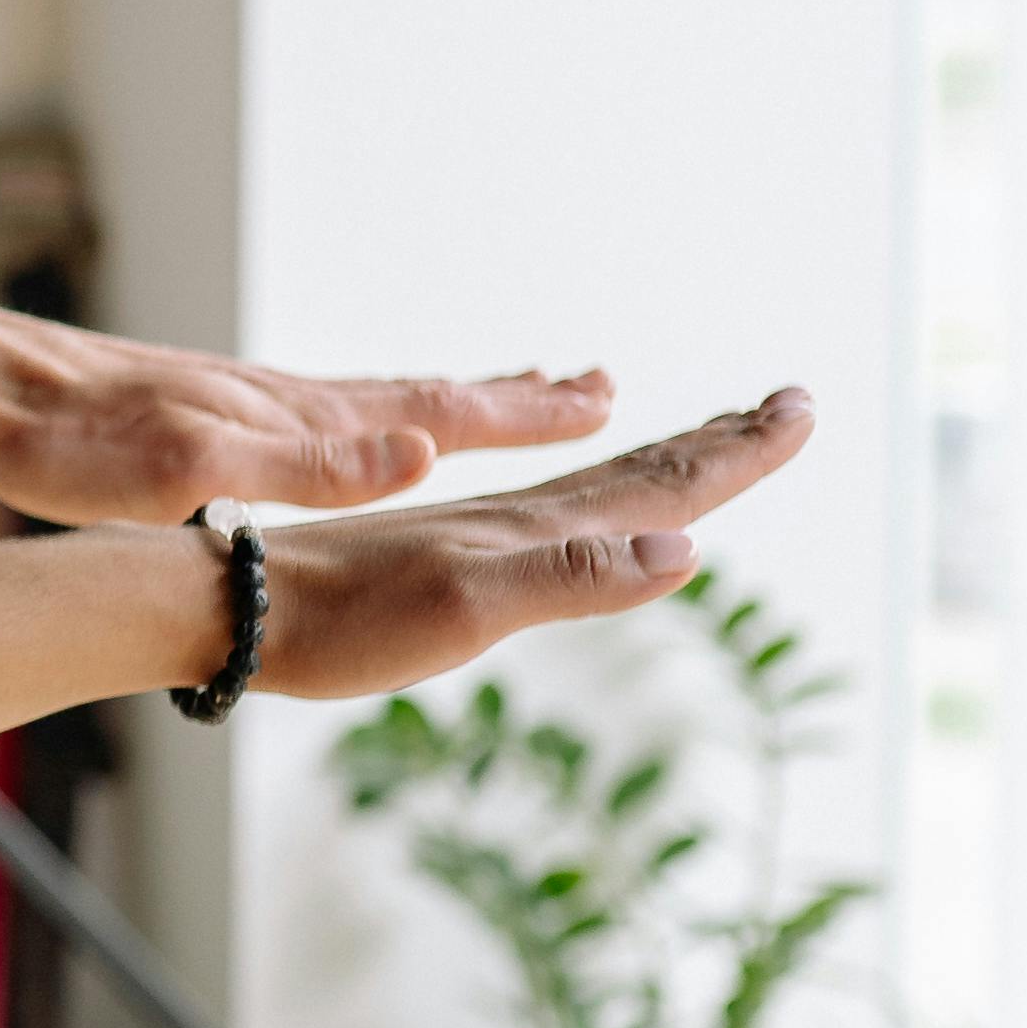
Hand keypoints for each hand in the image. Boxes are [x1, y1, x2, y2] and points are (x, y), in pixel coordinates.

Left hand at [0, 292, 615, 521]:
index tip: (603, 398)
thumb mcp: (188, 469)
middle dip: (510, 396)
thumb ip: (306, 466)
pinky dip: (371, 409)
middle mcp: (279, 398)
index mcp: (290, 418)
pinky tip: (357, 423)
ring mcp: (241, 398)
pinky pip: (319, 408)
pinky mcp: (200, 407)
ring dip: (448, 398)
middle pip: (420, 394)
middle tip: (595, 383)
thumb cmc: (65, 439)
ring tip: (501, 393)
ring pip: (371, 396)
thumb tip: (423, 454)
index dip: (520, 413)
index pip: (434, 410)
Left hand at [231, 392, 812, 701]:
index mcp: (526, 527)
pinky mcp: (420, 551)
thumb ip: (570, 576)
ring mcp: (461, 529)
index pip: (653, 481)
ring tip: (690, 435)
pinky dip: (565, 485)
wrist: (226, 603)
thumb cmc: (337, 620)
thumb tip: (682, 545)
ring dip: (645, 456)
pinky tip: (552, 496)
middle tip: (784, 407)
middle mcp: (502, 515)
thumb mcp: (464, 608)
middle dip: (711, 444)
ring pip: (577, 480)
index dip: (732, 454)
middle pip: (628, 468)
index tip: (800, 410)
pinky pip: (524, 506)